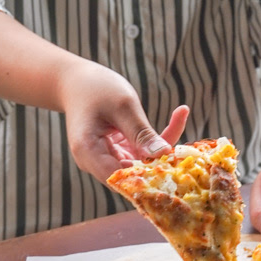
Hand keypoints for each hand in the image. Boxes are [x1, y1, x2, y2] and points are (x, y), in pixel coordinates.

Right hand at [59, 60, 188, 182]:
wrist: (77, 81)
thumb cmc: (95, 88)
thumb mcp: (122, 106)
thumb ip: (141, 132)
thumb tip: (164, 155)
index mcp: (88, 153)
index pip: (120, 179)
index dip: (147, 177)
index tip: (173, 162)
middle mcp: (95, 162)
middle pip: (134, 174)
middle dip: (160, 160)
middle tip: (184, 135)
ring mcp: (107, 159)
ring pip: (142, 164)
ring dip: (162, 146)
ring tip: (180, 114)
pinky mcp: (118, 153)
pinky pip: (141, 153)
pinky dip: (158, 139)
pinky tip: (178, 113)